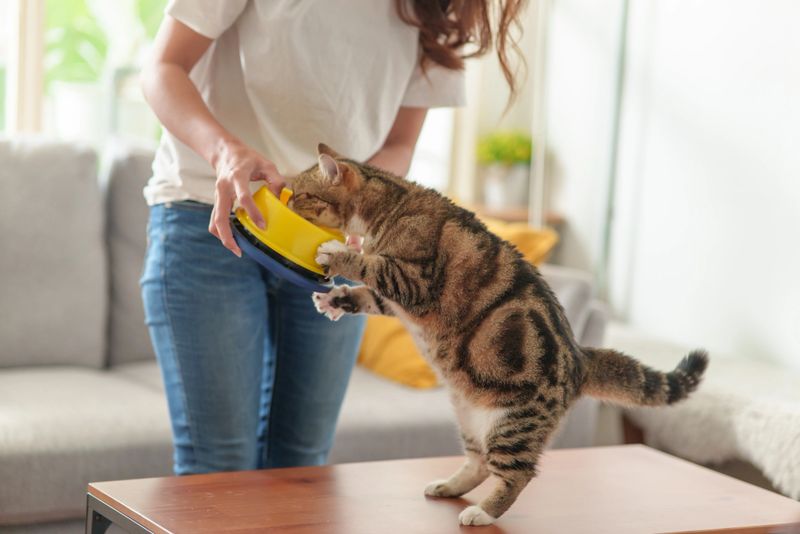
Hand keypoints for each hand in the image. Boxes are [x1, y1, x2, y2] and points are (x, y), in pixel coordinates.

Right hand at [208, 139, 284, 256]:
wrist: (225, 153)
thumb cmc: (248, 159)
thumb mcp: (266, 164)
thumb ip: (276, 180)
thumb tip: (280, 199)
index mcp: (237, 177)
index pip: (243, 197)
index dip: (253, 213)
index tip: (263, 226)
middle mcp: (223, 188)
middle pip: (219, 216)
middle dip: (228, 236)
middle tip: (239, 251)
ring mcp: (217, 196)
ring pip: (214, 221)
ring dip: (223, 237)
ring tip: (236, 249)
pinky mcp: (217, 201)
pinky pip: (215, 220)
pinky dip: (222, 232)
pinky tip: (233, 239)